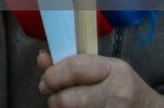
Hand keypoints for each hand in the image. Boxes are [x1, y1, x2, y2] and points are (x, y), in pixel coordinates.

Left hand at [36, 50, 163, 107]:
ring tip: (70, 104)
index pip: (74, 69)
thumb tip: (42, 60)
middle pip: (68, 101)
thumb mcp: (103, 68)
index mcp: (114, 70)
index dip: (52, 75)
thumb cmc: (121, 86)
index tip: (46, 80)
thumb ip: (71, 63)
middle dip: (54, 99)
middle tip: (54, 96)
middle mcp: (117, 94)